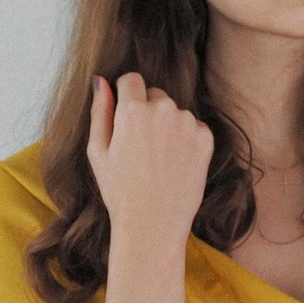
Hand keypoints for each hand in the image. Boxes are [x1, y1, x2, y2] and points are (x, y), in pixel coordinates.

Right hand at [87, 72, 214, 241]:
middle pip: (154, 94)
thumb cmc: (119, 190)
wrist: (153, 224)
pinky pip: (193, 126)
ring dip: (167, 125)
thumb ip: (99, 111)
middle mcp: (163, 110)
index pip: (131, 79)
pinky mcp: (205, 138)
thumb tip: (100, 81)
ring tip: (158, 159)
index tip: (124, 114)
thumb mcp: (98, 150)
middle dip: (147, 110)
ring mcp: (187, 123)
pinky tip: (174, 162)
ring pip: (174, 111)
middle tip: (140, 145)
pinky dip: (185, 138)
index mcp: (132, 111)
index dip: (125, 95)